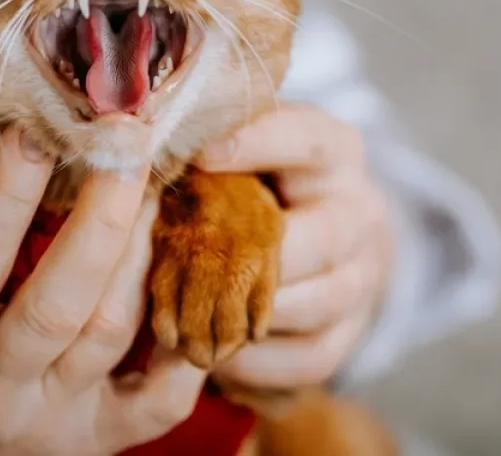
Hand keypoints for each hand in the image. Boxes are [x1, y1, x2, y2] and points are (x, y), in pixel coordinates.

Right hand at [0, 127, 205, 455]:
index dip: (4, 199)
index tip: (34, 129)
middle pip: (58, 302)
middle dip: (101, 216)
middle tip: (127, 138)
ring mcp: (51, 427)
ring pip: (111, 334)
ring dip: (139, 253)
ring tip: (154, 182)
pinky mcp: (95, 445)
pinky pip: (161, 402)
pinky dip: (187, 345)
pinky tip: (185, 277)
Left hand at [196, 104, 393, 389]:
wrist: (324, 240)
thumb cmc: (258, 183)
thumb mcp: (244, 146)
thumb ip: (210, 137)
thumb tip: (139, 136)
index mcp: (333, 151)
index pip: (308, 139)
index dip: (257, 145)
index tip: (198, 155)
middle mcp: (358, 212)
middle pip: (319, 237)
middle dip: (250, 255)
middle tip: (190, 260)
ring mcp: (360, 278)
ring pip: (315, 303)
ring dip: (248, 314)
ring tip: (192, 314)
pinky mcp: (349, 334)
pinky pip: (309, 359)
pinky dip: (258, 363)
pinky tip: (216, 354)